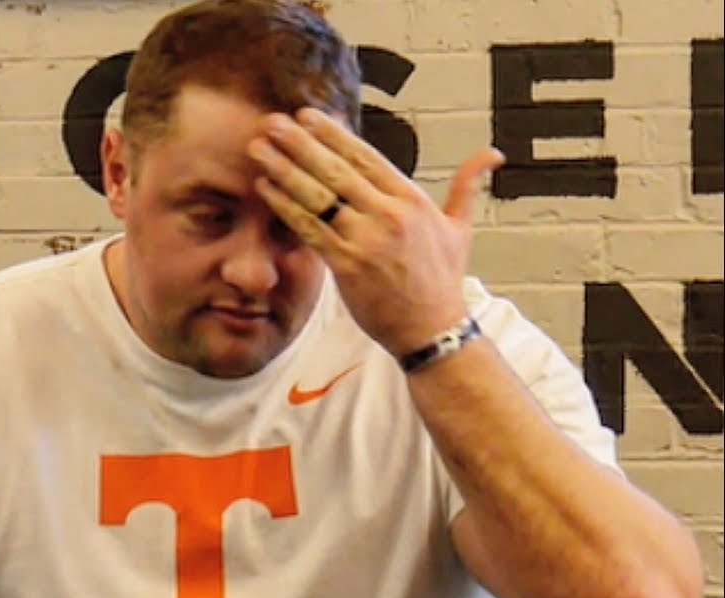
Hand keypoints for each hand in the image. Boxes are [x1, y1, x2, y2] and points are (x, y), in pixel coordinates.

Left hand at [248, 107, 504, 355]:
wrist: (433, 330)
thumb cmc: (442, 279)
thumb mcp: (460, 228)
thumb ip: (466, 186)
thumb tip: (492, 154)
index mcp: (411, 200)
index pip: (366, 158)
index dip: (334, 135)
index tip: (308, 115)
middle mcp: (388, 216)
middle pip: (336, 171)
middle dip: (300, 143)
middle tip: (271, 121)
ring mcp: (366, 241)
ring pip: (317, 197)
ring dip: (283, 169)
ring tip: (258, 148)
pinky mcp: (347, 266)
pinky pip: (309, 230)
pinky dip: (284, 207)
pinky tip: (265, 188)